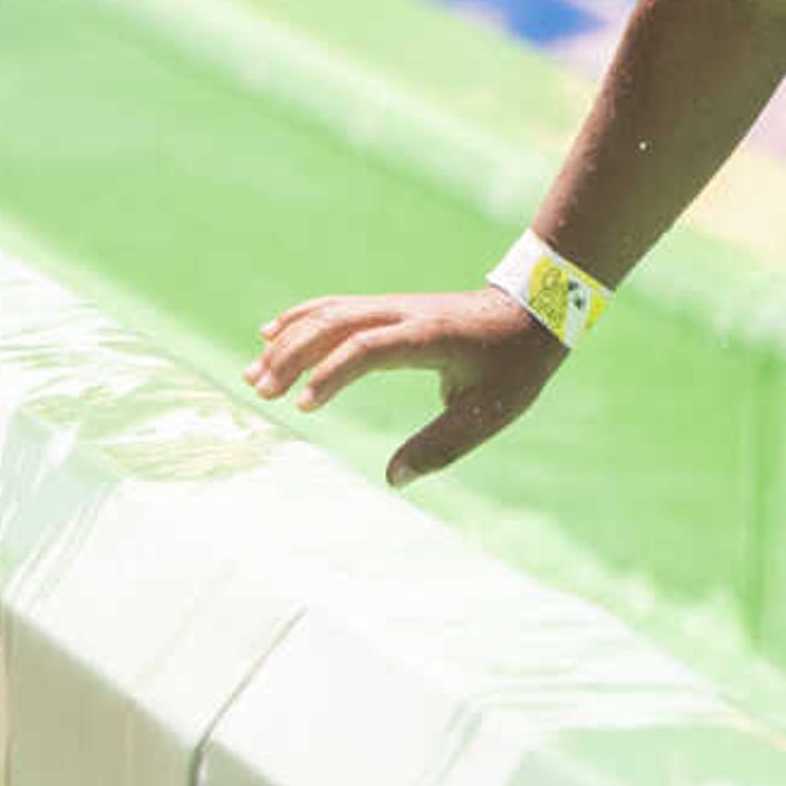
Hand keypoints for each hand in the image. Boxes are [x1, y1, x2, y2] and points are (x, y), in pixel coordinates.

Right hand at [245, 287, 566, 486]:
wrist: (532, 310)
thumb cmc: (514, 364)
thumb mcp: (489, 412)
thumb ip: (441, 446)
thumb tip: (393, 478)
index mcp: (429, 337)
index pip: (368, 348)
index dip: (332, 374)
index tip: (302, 406)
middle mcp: (403, 314)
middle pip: (336, 324)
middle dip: (293, 356)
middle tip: (260, 391)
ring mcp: (393, 306)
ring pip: (329, 314)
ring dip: (288, 341)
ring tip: (253, 374)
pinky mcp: (388, 308)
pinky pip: (336, 308)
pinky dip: (301, 319)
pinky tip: (271, 334)